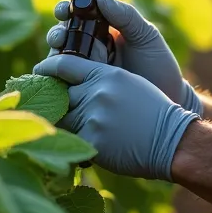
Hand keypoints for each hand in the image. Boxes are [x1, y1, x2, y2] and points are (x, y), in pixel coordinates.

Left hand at [33, 53, 197, 181]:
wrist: (173, 140)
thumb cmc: (153, 111)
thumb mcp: (128, 83)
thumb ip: (100, 80)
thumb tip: (73, 85)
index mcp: (105, 74)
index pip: (64, 64)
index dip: (47, 68)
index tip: (38, 71)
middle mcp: (96, 92)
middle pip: (59, 94)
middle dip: (53, 102)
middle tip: (46, 105)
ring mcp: (93, 117)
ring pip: (63, 119)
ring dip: (65, 125)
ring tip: (68, 128)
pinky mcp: (93, 140)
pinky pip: (72, 142)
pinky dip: (75, 145)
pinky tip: (82, 148)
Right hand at [44, 0, 203, 115]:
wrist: (167, 103)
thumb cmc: (159, 66)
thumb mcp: (146, 36)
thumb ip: (126, 16)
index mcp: (102, 28)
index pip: (77, 14)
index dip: (66, 9)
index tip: (65, 11)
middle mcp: (88, 48)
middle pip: (62, 36)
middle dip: (57, 34)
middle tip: (61, 38)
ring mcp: (83, 71)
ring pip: (58, 60)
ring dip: (54, 56)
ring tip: (60, 59)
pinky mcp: (80, 94)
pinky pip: (62, 84)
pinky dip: (55, 81)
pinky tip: (56, 79)